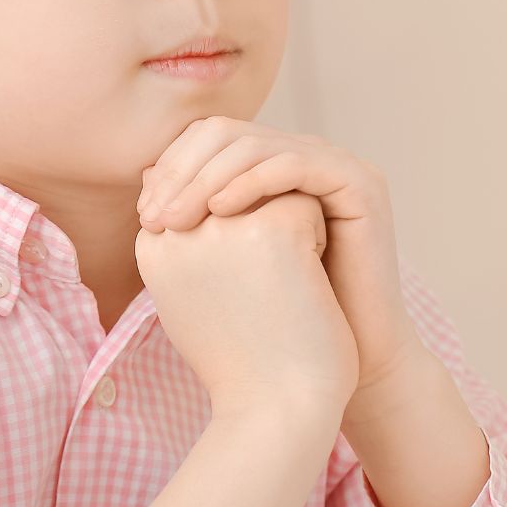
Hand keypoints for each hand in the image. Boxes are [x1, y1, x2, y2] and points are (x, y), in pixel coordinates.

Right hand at [134, 188, 358, 420]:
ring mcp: (223, 226)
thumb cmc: (241, 362)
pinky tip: (302, 290)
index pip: (206, 196)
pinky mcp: (272, 228)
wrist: (277, 412)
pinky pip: (306, 204)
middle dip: (261, 230)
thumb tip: (164, 176)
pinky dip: (316, 244)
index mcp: (153, 245)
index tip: (242, 294)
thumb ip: (178, 239)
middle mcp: (178, 228)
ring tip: (279, 292)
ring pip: (271, 189)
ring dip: (286, 234)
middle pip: (238, 186)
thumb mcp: (189, 296)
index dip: (237, 240)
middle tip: (265, 296)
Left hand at [137, 117, 423, 399]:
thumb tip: (146, 177)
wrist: (325, 374)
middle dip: (183, 170)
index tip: (145, 215)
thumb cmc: (267, 325)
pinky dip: (250, 183)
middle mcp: (306, 158)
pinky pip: (293, 165)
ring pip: (256, 145)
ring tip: (178, 219)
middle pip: (229, 132)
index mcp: (273, 170)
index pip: (210, 139)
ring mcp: (336, 167)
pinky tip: (220, 211)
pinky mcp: (361, 184)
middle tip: (155, 215)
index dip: (172, 167)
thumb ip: (194, 216)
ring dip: (206, 178)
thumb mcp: (221, 259)